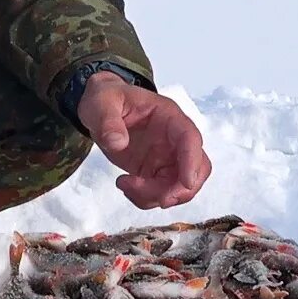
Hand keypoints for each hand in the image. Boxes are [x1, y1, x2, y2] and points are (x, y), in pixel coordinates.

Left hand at [75, 72, 211, 209]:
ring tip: (124, 184)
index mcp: (168, 117)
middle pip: (196, 168)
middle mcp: (174, 139)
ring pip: (179, 186)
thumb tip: (119, 143)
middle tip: (157, 199)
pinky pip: (161, 192)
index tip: (186, 183)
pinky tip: (124, 185)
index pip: (190, 138)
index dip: (192, 161)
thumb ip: (108, 120)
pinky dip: (146, 198)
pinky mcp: (155, 172)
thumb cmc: (107, 99)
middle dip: (181, 189)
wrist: (100, 109)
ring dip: (156, 196)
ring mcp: (166, 157)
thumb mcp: (101, 102)